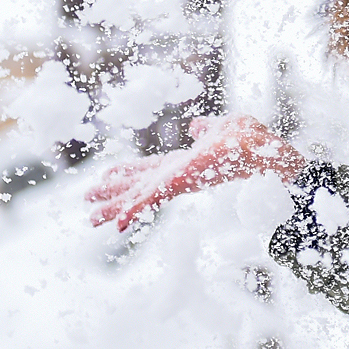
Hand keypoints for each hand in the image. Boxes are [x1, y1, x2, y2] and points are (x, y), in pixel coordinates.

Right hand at [86, 114, 305, 230]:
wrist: (261, 151)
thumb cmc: (249, 142)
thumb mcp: (219, 130)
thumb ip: (205, 129)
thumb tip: (196, 126)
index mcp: (182, 163)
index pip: (148, 170)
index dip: (126, 173)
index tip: (105, 175)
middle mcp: (175, 176)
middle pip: (136, 186)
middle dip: (112, 195)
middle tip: (87, 202)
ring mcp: (175, 182)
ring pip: (137, 197)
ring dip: (114, 207)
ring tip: (90, 218)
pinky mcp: (177, 185)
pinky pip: (150, 200)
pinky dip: (132, 210)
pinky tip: (116, 223)